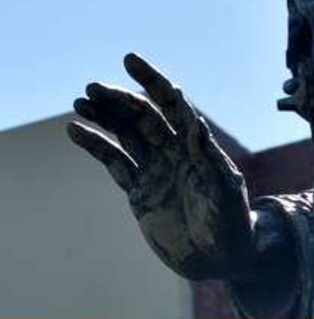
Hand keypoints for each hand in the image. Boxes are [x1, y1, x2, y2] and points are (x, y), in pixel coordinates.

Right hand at [68, 53, 256, 280]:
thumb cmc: (231, 222)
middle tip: (92, 87)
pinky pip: (114, 162)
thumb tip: (197, 127)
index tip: (130, 60)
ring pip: (125, 134)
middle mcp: (175, 152)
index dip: (153, 81)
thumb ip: (210, 160)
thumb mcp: (225, 190)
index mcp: (197, 145)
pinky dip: (96, 146)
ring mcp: (156, 169)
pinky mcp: (140, 191)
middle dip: (119, 99)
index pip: (173, 105)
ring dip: (104, 116)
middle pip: (143, 116)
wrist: (219, 258)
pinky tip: (76, 131)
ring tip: (80, 102)